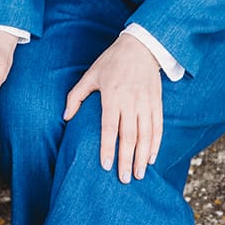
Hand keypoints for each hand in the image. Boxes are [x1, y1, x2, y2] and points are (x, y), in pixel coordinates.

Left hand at [63, 34, 163, 183]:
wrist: (140, 46)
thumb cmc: (111, 61)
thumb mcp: (90, 75)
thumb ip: (76, 96)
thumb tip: (66, 117)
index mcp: (112, 95)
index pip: (110, 127)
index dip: (108, 147)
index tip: (106, 165)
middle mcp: (131, 100)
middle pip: (130, 135)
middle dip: (127, 159)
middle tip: (125, 179)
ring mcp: (146, 102)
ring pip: (146, 134)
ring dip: (144, 156)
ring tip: (140, 174)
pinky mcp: (157, 102)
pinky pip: (158, 126)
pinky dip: (156, 143)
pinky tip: (153, 157)